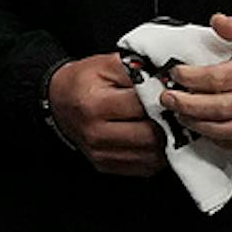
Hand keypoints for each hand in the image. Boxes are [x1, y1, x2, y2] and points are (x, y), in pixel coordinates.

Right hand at [47, 54, 164, 176]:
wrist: (59, 102)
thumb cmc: (84, 82)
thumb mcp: (106, 64)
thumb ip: (137, 69)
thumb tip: (167, 78)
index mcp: (95, 105)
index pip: (143, 107)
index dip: (163, 99)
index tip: (169, 94)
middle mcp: (96, 133)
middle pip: (151, 135)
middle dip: (168, 122)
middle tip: (172, 111)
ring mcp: (100, 153)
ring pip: (152, 155)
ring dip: (165, 140)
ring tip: (164, 124)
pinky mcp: (106, 165)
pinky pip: (145, 166)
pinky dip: (155, 153)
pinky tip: (153, 137)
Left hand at [158, 7, 231, 153]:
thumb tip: (216, 22)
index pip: (220, 78)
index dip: (193, 78)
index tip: (176, 73)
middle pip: (221, 108)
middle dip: (188, 105)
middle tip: (168, 98)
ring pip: (231, 130)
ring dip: (200, 126)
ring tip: (180, 115)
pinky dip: (224, 142)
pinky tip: (206, 132)